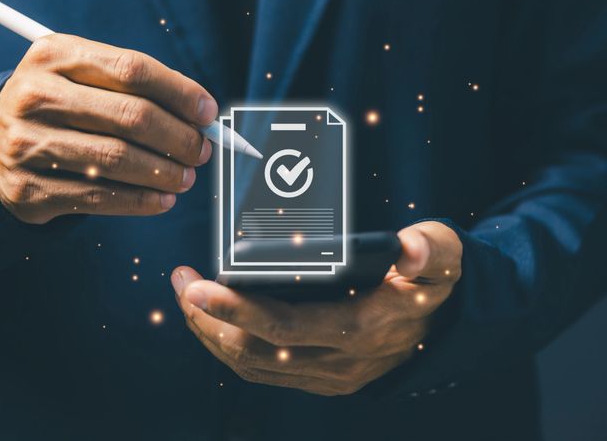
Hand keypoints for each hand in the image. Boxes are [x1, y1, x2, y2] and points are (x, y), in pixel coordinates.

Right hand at [0, 34, 216, 222]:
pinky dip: (140, 201)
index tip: (208, 112)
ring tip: (186, 177)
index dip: (179, 92)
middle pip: (130, 116)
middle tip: (202, 151)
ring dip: (165, 172)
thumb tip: (199, 114)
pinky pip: (99, 197)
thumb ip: (132, 86)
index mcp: (53, 55)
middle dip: (180, 137)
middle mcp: (34, 95)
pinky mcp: (28, 188)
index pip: (132, 69)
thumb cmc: (58, 106)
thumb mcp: (80, 77)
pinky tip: (161, 199)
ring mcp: (26, 144)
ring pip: (117, 160)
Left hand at [171, 221, 461, 395]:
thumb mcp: (443, 256)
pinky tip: (212, 322)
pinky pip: (262, 371)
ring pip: (251, 365)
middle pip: (254, 351)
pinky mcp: (318, 377)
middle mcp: (339, 361)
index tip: (196, 286)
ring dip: (212, 333)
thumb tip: (411, 247)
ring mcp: (326, 375)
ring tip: (186, 297)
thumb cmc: (433, 281)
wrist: (444, 324)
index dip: (235, 310)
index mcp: (361, 329)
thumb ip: (431, 250)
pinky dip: (229, 347)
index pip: (284, 327)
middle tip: (180, 282)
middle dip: (207, 319)